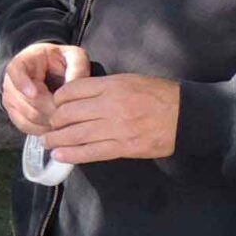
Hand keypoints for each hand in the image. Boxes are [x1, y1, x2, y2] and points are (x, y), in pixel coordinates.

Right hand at [0, 42, 89, 134]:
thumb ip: (77, 67)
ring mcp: (10, 100)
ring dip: (48, 121)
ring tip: (68, 121)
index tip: (34, 93)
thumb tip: (76, 88)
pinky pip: (26, 127)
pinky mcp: (13, 115)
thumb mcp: (73, 56)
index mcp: (23, 62)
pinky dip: (43, 130)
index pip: (15, 72)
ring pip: (28, 116)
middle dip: (49, 109)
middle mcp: (10, 82)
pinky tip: (57, 127)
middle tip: (70, 114)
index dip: (23, 84)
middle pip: (26, 101)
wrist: (48, 71)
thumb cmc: (60, 62)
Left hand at [44, 73, 181, 162]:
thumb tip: (78, 96)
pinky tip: (60, 156)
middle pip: (69, 113)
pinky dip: (73, 155)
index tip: (55, 105)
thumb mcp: (130, 80)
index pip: (72, 91)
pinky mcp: (124, 146)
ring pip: (77, 134)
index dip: (58, 99)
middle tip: (49, 126)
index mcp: (112, 85)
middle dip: (54, 121)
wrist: (187, 114)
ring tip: (48, 142)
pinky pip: (92, 152)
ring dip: (57, 140)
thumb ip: (104, 87)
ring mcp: (117, 127)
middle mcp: (111, 105)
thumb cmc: (159, 95)